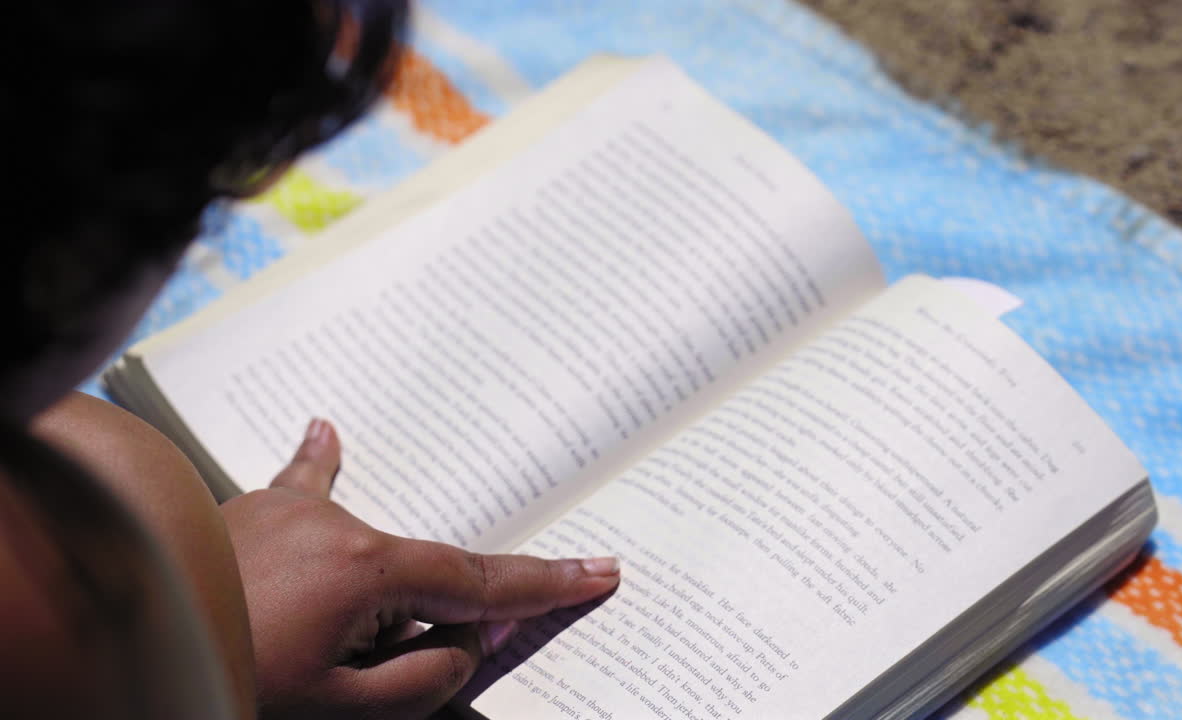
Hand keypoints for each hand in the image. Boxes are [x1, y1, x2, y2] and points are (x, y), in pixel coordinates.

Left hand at [221, 419, 619, 718]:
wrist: (124, 631)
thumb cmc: (221, 673)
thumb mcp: (333, 708)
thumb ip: (420, 682)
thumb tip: (464, 650)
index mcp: (366, 572)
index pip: (480, 584)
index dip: (545, 585)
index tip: (600, 572)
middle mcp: (338, 525)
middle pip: (422, 575)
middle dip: (431, 619)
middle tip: (387, 664)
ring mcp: (295, 509)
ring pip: (369, 549)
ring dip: (372, 593)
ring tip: (307, 639)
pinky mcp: (258, 508)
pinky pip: (302, 481)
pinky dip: (320, 464)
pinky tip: (326, 430)